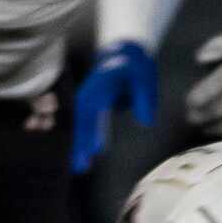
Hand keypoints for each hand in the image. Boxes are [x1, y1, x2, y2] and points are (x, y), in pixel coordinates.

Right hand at [71, 40, 158, 172]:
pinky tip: (80, 160)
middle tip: (80, 167)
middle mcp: (88, 94)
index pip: (94, 110)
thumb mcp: (145, 78)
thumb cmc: (136, 67)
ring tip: (78, 168)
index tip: (93, 150)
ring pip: (77, 126)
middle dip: (79, 144)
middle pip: (80, 122)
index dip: (92, 130)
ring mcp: (84, 101)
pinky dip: (79, 142)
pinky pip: (80, 127)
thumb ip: (145, 98)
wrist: (122, 54)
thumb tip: (146, 122)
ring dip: (76, 146)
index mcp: (101, 86)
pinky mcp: (86, 109)